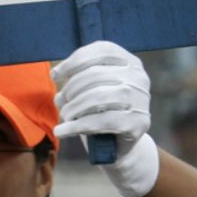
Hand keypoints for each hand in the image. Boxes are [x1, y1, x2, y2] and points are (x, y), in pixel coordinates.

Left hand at [51, 41, 159, 196]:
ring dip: (73, 107)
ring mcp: (142, 101)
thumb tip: (56, 75)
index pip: (102, 51)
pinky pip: (101, 122)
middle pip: (97, 74)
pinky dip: (76, 126)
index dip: (74, 61)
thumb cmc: (102, 110)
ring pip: (98, 97)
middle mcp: (140, 78)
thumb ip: (77, 76)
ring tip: (64, 116)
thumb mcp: (92, 88)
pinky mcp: (138, 123)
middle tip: (60, 101)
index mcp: (131, 63)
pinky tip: (62, 131)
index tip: (55, 75)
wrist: (120, 145)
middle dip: (71, 88)